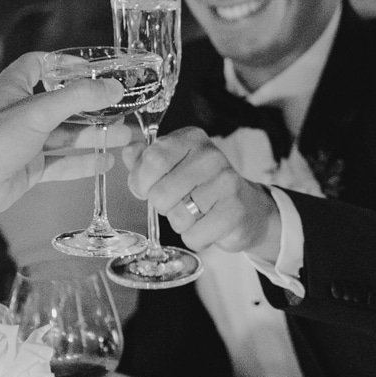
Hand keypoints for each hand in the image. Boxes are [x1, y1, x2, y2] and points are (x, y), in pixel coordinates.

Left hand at [0, 51, 121, 241]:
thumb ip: (78, 98)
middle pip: (62, 103)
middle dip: (92, 107)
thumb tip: (112, 87)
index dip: (66, 64)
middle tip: (121, 108)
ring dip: (93, 135)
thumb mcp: (39, 111)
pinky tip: (103, 162)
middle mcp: (20, 112)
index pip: (41, 64)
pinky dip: (82, 162)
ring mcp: (24, 141)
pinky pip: (60, 162)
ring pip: (65, 134)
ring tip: (124, 136)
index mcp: (14, 87)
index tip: (93, 69)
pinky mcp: (27, 167)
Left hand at [126, 124, 281, 265]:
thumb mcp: (172, 165)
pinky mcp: (235, 210)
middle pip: (160, 193)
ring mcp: (226, 182)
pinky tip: (208, 226)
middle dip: (162, 207)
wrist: (247, 208)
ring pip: (177, 217)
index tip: (149, 187)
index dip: (142, 182)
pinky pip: (195, 236)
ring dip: (180, 223)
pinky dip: (196, 238)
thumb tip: (128, 152)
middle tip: (179, 202)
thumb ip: (145, 160)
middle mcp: (211, 156)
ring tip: (196, 213)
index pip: (152, 159)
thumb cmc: (201, 186)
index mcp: (191, 138)